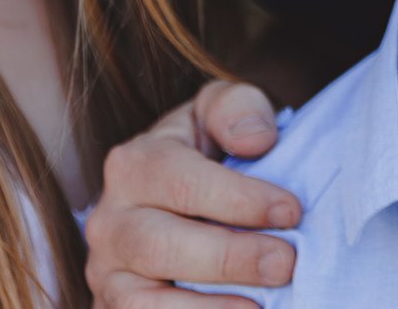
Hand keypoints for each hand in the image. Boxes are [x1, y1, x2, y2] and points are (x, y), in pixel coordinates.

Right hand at [86, 80, 300, 307]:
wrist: (180, 194)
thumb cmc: (211, 148)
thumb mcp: (222, 109)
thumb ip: (238, 108)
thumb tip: (256, 140)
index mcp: (134, 164)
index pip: (183, 184)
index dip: (239, 200)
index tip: (291, 212)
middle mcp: (108, 221)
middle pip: (160, 246)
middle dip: (228, 258)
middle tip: (285, 263)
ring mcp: (106, 272)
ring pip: (141, 300)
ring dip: (204, 308)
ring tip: (259, 308)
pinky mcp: (114, 308)